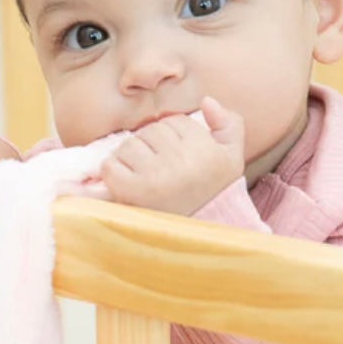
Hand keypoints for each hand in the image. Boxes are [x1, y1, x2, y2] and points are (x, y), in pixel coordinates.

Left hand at [98, 97, 243, 215]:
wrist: (193, 241)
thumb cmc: (209, 196)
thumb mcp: (232, 160)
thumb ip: (230, 125)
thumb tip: (207, 102)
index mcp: (209, 152)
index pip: (176, 122)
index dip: (174, 140)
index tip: (180, 163)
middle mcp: (184, 162)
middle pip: (151, 131)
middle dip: (152, 147)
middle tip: (162, 174)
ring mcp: (157, 177)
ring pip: (130, 145)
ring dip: (132, 159)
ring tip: (147, 182)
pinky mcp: (133, 190)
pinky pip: (111, 165)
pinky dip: (113, 173)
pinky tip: (129, 186)